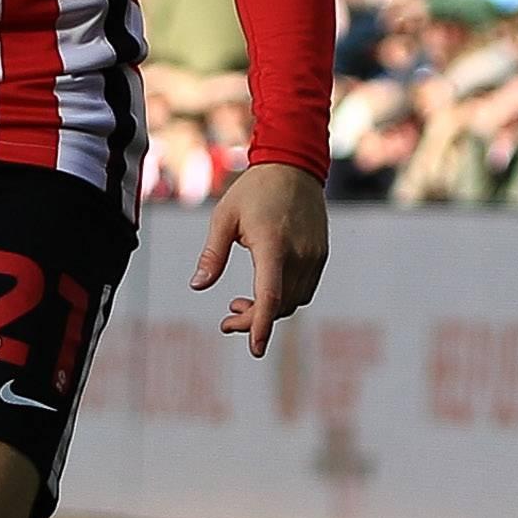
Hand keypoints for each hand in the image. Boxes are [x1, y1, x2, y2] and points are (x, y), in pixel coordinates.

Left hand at [194, 162, 329, 357]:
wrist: (293, 167)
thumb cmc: (252, 191)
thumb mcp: (223, 218)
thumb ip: (212, 254)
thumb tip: (197, 286)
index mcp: (273, 245)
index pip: (270, 295)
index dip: (261, 325)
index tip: (255, 349)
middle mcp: (299, 254)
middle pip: (280, 304)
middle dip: (254, 320)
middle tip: (227, 321)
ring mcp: (314, 255)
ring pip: (293, 301)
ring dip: (269, 310)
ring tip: (238, 304)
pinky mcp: (320, 254)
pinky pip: (304, 289)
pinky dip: (284, 299)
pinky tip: (264, 290)